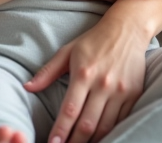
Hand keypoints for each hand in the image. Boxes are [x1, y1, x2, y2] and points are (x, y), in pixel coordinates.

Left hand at [24, 2, 151, 142]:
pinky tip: (99, 139)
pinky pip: (121, 120)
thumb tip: (27, 87)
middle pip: (87, 123)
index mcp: (84, 74)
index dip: (61, 131)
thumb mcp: (67, 51)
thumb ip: (47, 72)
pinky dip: (110, 132)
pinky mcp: (133, 94)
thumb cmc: (93, 41)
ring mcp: (120, 91)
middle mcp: (103, 84)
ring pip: (105, 126)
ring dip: (92, 141)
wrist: (127, 29)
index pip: (70, 110)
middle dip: (74, 142)